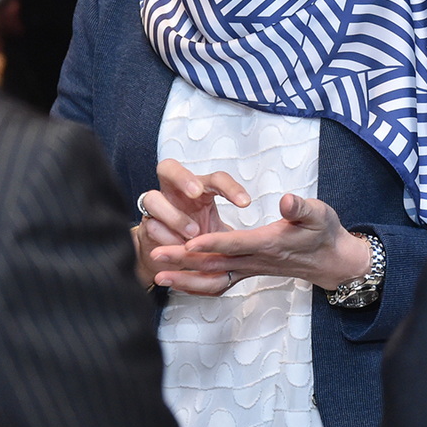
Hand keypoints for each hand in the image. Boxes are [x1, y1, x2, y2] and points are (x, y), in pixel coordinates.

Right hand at [132, 159, 250, 291]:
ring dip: (173, 214)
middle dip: (182, 177)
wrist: (170, 259)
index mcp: (199, 189)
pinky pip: (147, 224)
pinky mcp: (145, 226)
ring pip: (152, 197)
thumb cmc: (201, 238)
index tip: (246, 204)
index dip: (229, 187)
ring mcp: (157, 208)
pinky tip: (176, 246)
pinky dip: (162, 235)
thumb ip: (243, 230)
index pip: (215, 178)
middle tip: (196, 192)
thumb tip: (280, 220)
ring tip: (192, 233)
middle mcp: (174, 193)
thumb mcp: (223, 234)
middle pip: (168, 167)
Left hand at [152, 193, 372, 293]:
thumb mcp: (319, 213)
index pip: (236, 243)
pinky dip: (195, 283)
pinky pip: (217, 282)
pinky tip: (176, 281)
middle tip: (156, 255)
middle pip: (215, 263)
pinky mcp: (247, 270)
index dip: (213, 242)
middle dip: (184, 261)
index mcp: (270, 243)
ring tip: (156, 275)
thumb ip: (301, 208)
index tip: (189, 242)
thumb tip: (287, 200)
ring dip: (184, 278)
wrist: (331, 260)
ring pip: (212, 278)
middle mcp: (256, 260)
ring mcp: (250, 269)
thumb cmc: (324, 232)